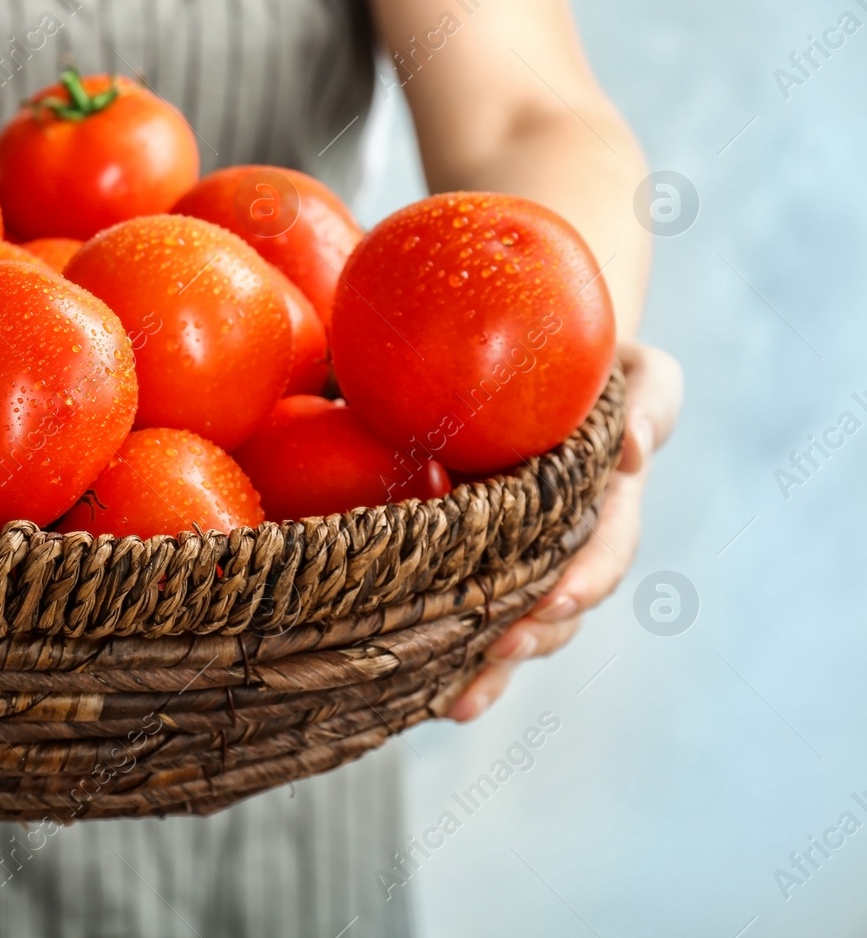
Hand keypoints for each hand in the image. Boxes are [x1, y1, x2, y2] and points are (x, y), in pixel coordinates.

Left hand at [448, 341, 683, 721]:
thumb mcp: (642, 370)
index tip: (555, 602)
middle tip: (497, 655)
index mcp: (604, 507)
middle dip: (528, 641)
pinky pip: (452, 610)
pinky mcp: (462, 561)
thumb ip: (652, 401)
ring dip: (486, 670)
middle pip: (553, 612)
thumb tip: (633, 448)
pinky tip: (408, 686)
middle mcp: (560, 547)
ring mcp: (512, 561)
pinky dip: (434, 651)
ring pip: (507, 628)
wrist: (533, 358)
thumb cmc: (594, 365)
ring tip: (453, 703)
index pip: (603, 553)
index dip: (583, 582)